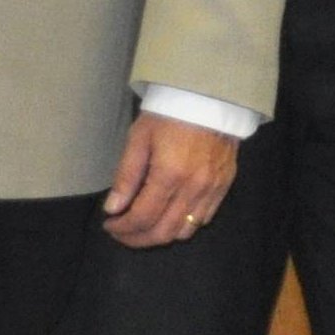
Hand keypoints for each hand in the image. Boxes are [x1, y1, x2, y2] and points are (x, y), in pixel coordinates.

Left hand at [101, 113, 236, 248]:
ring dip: (160, 235)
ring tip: (144, 226)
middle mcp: (193, 188)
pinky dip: (183, 225)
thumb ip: (126, 176)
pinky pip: (203, 219)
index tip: (109, 225)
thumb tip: (113, 209)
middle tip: (122, 232)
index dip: (122, 228)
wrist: (210, 96)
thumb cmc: (168, 114)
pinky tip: (170, 215)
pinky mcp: (224, 186)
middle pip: (163, 232)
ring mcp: (212, 189)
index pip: (142, 217)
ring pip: (184, 232)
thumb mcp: (139, 138)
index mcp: (169, 175)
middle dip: (137, 238)